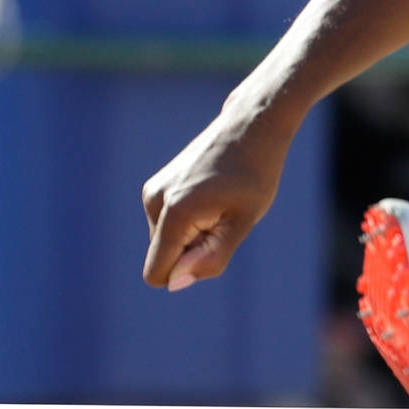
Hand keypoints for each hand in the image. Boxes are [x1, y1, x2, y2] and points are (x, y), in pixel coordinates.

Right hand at [141, 109, 293, 290]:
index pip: (156, 273)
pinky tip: (213, 195)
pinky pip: (169, 225)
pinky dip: (191, 221)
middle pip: (165, 258)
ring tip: (221, 203)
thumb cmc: (255, 174)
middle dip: (194, 250)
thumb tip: (175, 283)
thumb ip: (212, 256)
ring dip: (195, 234)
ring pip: (167, 242)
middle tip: (226, 217)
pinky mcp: (156, 187)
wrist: (250, 126)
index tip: (215, 243)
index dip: (186, 272)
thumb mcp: (244, 221)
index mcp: (174, 213)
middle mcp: (154, 202)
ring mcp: (152, 192)